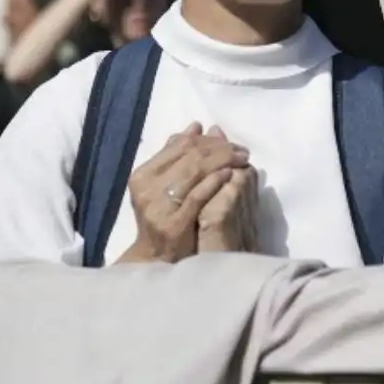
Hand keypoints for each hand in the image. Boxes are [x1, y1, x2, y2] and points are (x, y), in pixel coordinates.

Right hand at [119, 123, 249, 263]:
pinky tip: (229, 174)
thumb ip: (177, 155)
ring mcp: (159, 205)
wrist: (158, 257)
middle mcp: (147, 187)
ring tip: (241, 159)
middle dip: (219, 148)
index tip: (227, 139)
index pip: (179, 145)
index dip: (206, 138)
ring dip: (222, 160)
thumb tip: (196, 126)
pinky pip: (198, 195)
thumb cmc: (166, 216)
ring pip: (195, 170)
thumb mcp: (165, 184)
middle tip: (241, 149)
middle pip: (190, 155)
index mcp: (143, 174)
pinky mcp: (174, 222)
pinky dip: (215, 181)